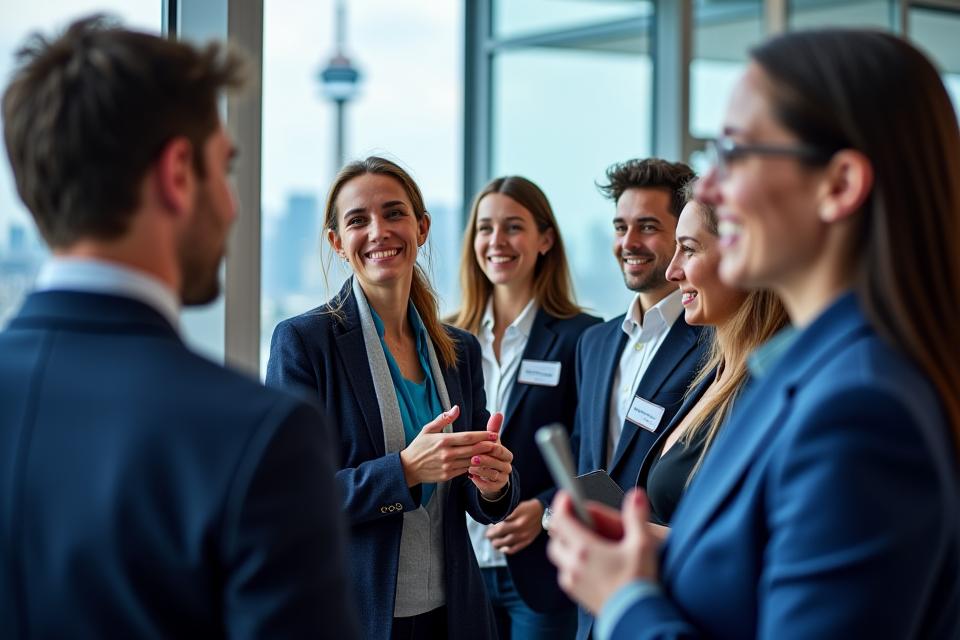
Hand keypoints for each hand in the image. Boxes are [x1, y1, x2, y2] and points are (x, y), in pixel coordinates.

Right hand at [399, 405, 499, 485]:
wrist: (407, 468)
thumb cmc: (418, 447)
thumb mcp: (427, 429)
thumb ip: (443, 419)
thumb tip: (456, 408)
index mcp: (442, 440)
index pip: (467, 437)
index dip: (482, 435)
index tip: (493, 433)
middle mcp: (446, 454)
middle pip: (472, 449)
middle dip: (487, 446)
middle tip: (498, 443)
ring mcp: (447, 466)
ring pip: (471, 461)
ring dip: (484, 457)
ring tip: (493, 453)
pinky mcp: (447, 475)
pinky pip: (465, 470)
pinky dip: (474, 466)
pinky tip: (482, 462)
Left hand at [468, 412, 512, 498]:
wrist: (489, 475)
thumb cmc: (488, 454)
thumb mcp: (491, 442)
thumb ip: (493, 429)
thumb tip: (498, 413)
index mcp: (506, 454)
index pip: (500, 449)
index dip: (489, 447)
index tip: (477, 444)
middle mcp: (507, 466)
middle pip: (499, 462)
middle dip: (486, 459)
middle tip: (473, 457)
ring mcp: (502, 478)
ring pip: (494, 474)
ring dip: (482, 470)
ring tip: (470, 467)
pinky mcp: (496, 487)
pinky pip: (489, 485)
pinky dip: (480, 481)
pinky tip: (471, 477)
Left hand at [486, 498, 543, 553]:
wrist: (543, 513)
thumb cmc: (527, 508)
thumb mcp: (517, 505)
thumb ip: (506, 512)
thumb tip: (493, 520)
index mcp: (518, 513)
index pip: (500, 519)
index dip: (492, 523)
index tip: (489, 524)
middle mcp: (521, 524)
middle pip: (501, 530)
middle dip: (491, 533)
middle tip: (488, 534)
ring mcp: (524, 534)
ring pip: (506, 541)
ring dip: (496, 542)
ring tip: (493, 541)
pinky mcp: (527, 541)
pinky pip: (514, 548)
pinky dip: (506, 550)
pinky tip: (501, 548)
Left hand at [546, 489, 659, 613]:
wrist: (637, 619)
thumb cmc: (639, 584)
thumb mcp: (642, 545)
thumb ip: (636, 517)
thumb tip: (636, 496)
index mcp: (585, 549)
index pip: (561, 519)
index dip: (562, 504)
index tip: (566, 496)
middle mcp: (573, 565)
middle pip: (556, 538)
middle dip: (563, 526)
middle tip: (576, 519)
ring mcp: (573, 582)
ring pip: (559, 558)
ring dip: (567, 546)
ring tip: (585, 541)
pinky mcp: (577, 595)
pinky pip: (566, 574)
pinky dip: (572, 564)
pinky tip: (589, 564)